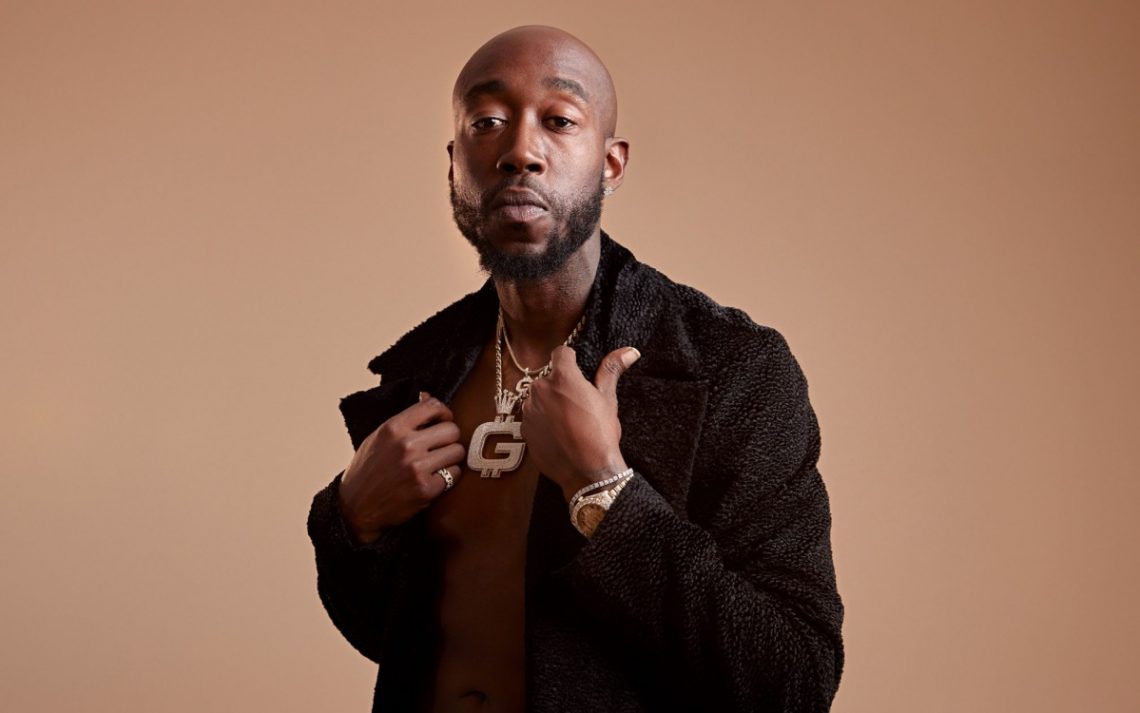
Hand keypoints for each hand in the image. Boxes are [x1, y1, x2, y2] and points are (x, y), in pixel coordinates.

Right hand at [337, 392, 464, 543]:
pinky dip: (448, 477)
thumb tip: (428, 395)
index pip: (433, 406)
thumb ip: (405, 419)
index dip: (444, 412)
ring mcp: (417, 468)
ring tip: (437, 463)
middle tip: (441, 446)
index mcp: (393, 428)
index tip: (442, 421)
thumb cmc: (368, 469)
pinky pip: (455, 474)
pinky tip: (433, 479)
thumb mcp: (379, 436)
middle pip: (452, 429)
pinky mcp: (426, 489)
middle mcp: (406, 445)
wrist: (356, 507)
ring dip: (451, 457)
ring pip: (457, 451)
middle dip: (450, 438)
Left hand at [520, 345, 640, 500]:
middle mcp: (540, 390)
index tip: (578, 371)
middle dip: (561, 386)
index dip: (571, 360)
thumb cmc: (600, 434)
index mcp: (562, 377)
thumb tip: (630, 351)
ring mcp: (529, 411)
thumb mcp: (608, 399)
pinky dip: (542, 422)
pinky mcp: (524, 430)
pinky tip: (559, 434)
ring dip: (549, 404)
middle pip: (549, 378)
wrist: (587, 473)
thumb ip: (612, 370)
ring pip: (539, 398)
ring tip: (568, 422)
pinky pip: (532, 418)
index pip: (561, 353)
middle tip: (578, 404)